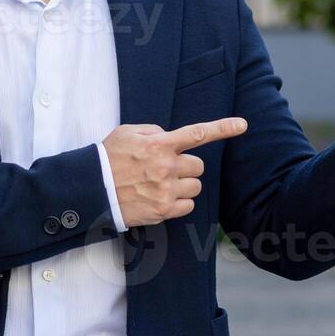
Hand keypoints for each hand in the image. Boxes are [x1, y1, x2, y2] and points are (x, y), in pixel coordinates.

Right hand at [102, 117, 248, 227]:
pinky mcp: (163, 210)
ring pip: (195, 186)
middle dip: (186, 166)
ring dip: (184, 184)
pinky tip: (161, 197)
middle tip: (165, 168)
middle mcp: (166, 167)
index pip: (197, 133)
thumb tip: (169, 138)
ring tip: (161, 184)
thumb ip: (153, 131)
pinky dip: (179, 201)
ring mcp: (166, 190)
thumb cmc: (108, 158)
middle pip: (198, 165)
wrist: (92, 189)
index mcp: (159, 145)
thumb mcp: (128, 133)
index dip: (223, 128)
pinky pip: (188, 205)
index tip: (242, 125)